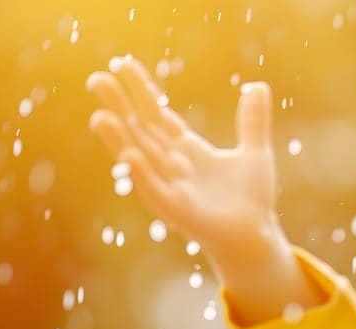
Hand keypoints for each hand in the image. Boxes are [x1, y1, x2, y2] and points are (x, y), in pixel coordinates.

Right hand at [85, 56, 287, 282]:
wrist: (258, 237)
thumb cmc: (252, 199)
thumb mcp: (255, 153)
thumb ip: (253, 121)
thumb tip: (258, 85)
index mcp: (185, 149)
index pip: (157, 114)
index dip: (141, 90)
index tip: (123, 64)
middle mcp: (172, 165)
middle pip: (141, 130)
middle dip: (120, 107)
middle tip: (97, 79)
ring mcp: (171, 187)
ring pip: (141, 158)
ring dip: (121, 139)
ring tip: (101, 116)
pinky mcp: (178, 211)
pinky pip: (156, 191)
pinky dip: (143, 174)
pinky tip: (130, 155)